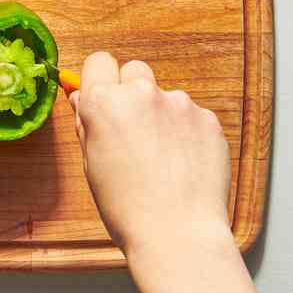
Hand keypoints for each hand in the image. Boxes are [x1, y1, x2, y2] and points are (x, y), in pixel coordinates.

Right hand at [70, 53, 265, 292]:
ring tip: (160, 158)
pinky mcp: (207, 118)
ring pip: (164, 96)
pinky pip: (190, 116)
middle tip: (130, 127)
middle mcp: (141, 95)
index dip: (99, 79)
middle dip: (130, 91)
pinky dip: (185, 133)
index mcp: (104, 105)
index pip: (98, 62)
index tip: (101, 96)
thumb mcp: (91, 164)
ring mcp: (179, 104)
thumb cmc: (126, 206)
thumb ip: (89, 125)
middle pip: (134, 70)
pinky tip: (181, 164)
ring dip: (159, 115)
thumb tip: (84, 99)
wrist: (176, 230)